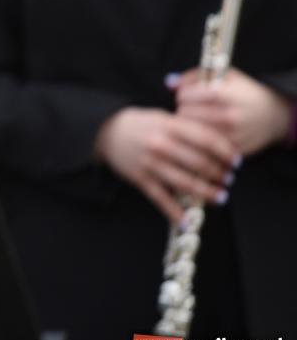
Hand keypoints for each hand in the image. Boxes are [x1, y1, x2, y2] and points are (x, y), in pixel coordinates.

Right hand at [94, 106, 238, 222]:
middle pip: (199, 163)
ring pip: (185, 183)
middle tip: (229, 180)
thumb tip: (218, 143)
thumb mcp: (162, 117)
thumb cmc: (139, 124)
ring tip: (221, 198)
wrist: (103, 130)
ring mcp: (150, 163)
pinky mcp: (140, 178)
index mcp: (169, 126)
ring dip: (207, 193)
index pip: (206, 140)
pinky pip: (160, 199)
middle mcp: (161, 145)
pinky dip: (173, 213)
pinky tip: (186, 222)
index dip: (225, 152)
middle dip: (219, 174)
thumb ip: (187, 127)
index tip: (237, 162)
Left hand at [171, 67, 292, 155]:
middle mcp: (228, 115)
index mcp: (224, 94)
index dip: (182, 95)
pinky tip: (203, 134)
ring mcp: (232, 135)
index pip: (186, 96)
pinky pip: (205, 147)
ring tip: (196, 120)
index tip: (186, 95)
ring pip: (192, 133)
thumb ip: (193, 76)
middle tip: (189, 109)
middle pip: (185, 115)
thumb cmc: (244, 92)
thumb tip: (169, 83)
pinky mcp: (234, 150)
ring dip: (189, 126)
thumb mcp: (223, 75)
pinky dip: (200, 141)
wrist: (273, 115)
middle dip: (183, 110)